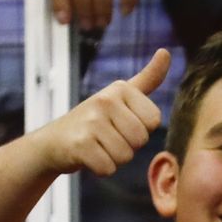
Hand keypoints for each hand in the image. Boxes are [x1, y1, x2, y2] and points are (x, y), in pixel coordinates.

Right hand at [32, 48, 168, 176]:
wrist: (54, 141)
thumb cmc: (94, 120)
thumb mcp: (120, 96)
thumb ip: (147, 79)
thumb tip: (166, 52)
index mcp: (120, 88)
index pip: (154, 121)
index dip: (140, 129)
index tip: (120, 123)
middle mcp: (105, 100)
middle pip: (141, 140)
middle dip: (127, 146)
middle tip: (107, 137)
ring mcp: (91, 121)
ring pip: (125, 156)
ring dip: (114, 158)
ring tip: (97, 146)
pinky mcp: (80, 145)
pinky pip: (108, 168)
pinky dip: (100, 169)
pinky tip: (88, 157)